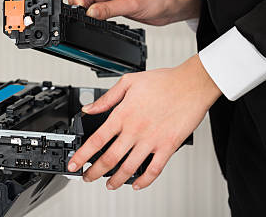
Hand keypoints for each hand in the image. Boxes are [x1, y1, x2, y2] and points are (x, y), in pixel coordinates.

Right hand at [65, 0, 200, 24]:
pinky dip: (87, 10)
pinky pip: (88, 2)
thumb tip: (89, 13)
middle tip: (82, 12)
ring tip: (91, 15)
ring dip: (81, 4)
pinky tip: (95, 16)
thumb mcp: (134, 4)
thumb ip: (109, 9)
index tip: (81, 8)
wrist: (168, 5)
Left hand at [67, 55, 220, 189]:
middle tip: (87, 177)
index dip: (82, 155)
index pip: (96, 140)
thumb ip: (106, 98)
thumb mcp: (128, 82)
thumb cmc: (163, 81)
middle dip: (94, 172)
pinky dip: (144, 181)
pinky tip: (137, 184)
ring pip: (129, 167)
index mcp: (122, 115)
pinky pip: (154, 169)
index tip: (74, 164)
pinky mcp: (168, 146)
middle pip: (109, 158)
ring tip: (108, 184)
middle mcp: (135, 130)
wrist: (191, 84)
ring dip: (116, 180)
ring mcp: (151, 140)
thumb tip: (88, 108)